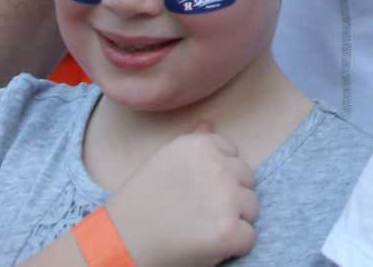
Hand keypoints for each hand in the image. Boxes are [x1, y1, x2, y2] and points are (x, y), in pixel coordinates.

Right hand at [104, 126, 259, 266]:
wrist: (119, 244)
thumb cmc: (142, 205)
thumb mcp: (164, 163)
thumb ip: (193, 144)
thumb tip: (208, 123)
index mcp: (200, 145)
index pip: (234, 156)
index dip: (217, 180)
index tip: (192, 193)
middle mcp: (216, 166)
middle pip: (248, 181)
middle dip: (230, 199)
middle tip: (195, 214)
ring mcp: (224, 198)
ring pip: (252, 208)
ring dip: (233, 221)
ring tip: (198, 228)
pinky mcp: (228, 230)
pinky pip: (249, 238)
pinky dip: (232, 248)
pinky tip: (205, 246)